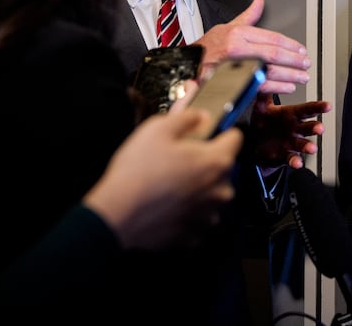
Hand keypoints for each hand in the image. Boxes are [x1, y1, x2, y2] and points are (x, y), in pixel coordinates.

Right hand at [83, 108, 242, 249]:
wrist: (116, 215)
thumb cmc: (137, 170)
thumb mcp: (158, 129)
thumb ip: (188, 118)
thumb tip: (203, 117)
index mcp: (218, 162)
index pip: (236, 138)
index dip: (220, 132)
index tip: (205, 135)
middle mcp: (222, 190)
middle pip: (223, 168)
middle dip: (206, 162)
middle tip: (178, 161)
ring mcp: (210, 215)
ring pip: (212, 193)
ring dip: (198, 188)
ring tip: (170, 185)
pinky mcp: (196, 234)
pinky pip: (198, 216)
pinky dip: (188, 211)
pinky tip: (167, 205)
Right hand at [193, 0, 311, 94]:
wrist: (186, 65)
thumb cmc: (207, 47)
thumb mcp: (227, 26)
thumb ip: (248, 17)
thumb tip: (260, 1)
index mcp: (238, 33)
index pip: (272, 37)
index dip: (291, 45)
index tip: (302, 50)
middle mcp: (237, 48)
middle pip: (273, 53)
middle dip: (294, 60)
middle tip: (306, 63)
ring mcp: (235, 66)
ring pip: (269, 70)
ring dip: (290, 75)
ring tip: (302, 76)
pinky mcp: (233, 81)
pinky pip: (259, 85)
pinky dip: (276, 87)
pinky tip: (288, 87)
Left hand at [249, 94, 331, 167]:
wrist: (255, 142)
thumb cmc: (263, 121)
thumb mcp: (262, 105)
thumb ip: (264, 92)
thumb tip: (261, 73)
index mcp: (291, 114)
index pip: (307, 109)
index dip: (318, 107)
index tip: (328, 105)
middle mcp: (295, 128)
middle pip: (308, 126)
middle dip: (315, 127)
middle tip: (320, 128)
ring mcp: (291, 141)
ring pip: (303, 143)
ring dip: (308, 146)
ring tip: (312, 149)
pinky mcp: (284, 154)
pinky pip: (291, 158)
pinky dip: (295, 161)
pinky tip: (298, 163)